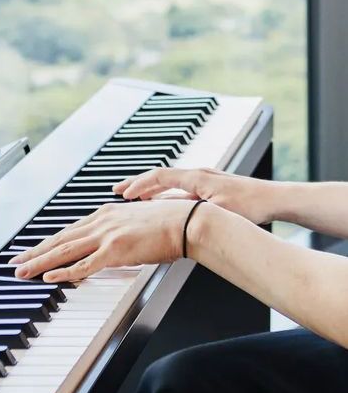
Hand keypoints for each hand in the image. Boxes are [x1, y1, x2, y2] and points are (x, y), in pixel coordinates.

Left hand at [8, 200, 197, 281]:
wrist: (186, 221)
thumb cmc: (168, 222)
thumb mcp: (137, 221)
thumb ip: (119, 230)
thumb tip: (111, 242)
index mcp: (106, 214)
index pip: (69, 231)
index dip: (48, 242)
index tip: (32, 250)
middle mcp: (101, 221)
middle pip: (60, 239)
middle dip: (35, 252)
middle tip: (15, 262)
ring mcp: (107, 235)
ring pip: (65, 251)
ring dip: (40, 262)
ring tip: (22, 271)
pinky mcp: (116, 250)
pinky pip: (84, 265)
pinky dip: (64, 272)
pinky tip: (49, 277)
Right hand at [113, 166, 275, 223]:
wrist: (274, 198)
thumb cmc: (251, 204)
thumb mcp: (220, 211)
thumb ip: (196, 212)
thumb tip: (173, 217)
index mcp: (197, 177)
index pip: (161, 175)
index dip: (140, 185)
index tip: (124, 193)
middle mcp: (198, 174)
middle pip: (160, 176)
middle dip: (138, 183)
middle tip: (118, 191)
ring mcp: (204, 179)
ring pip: (169, 181)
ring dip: (150, 188)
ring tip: (133, 197)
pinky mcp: (209, 187)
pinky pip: (179, 188)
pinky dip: (164, 193)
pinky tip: (160, 203)